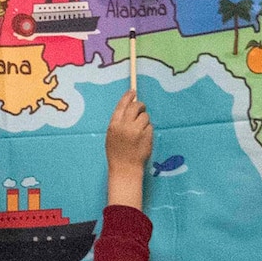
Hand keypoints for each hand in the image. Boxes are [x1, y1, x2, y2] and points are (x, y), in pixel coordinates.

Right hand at [105, 91, 152, 209]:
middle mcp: (125, 125)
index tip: (132, 91)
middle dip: (140, 106)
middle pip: (136, 106)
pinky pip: (150, 126)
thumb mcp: (111, 135)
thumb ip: (119, 122)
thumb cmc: (117, 153)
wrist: (125, 168)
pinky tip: (143, 139)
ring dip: (144, 120)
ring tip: (140, 131)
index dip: (127, 96)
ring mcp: (137, 130)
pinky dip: (148, 130)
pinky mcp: (147, 136)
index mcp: (114, 124)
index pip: (122, 105)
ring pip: (145, 116)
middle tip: (141, 109)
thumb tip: (128, 107)